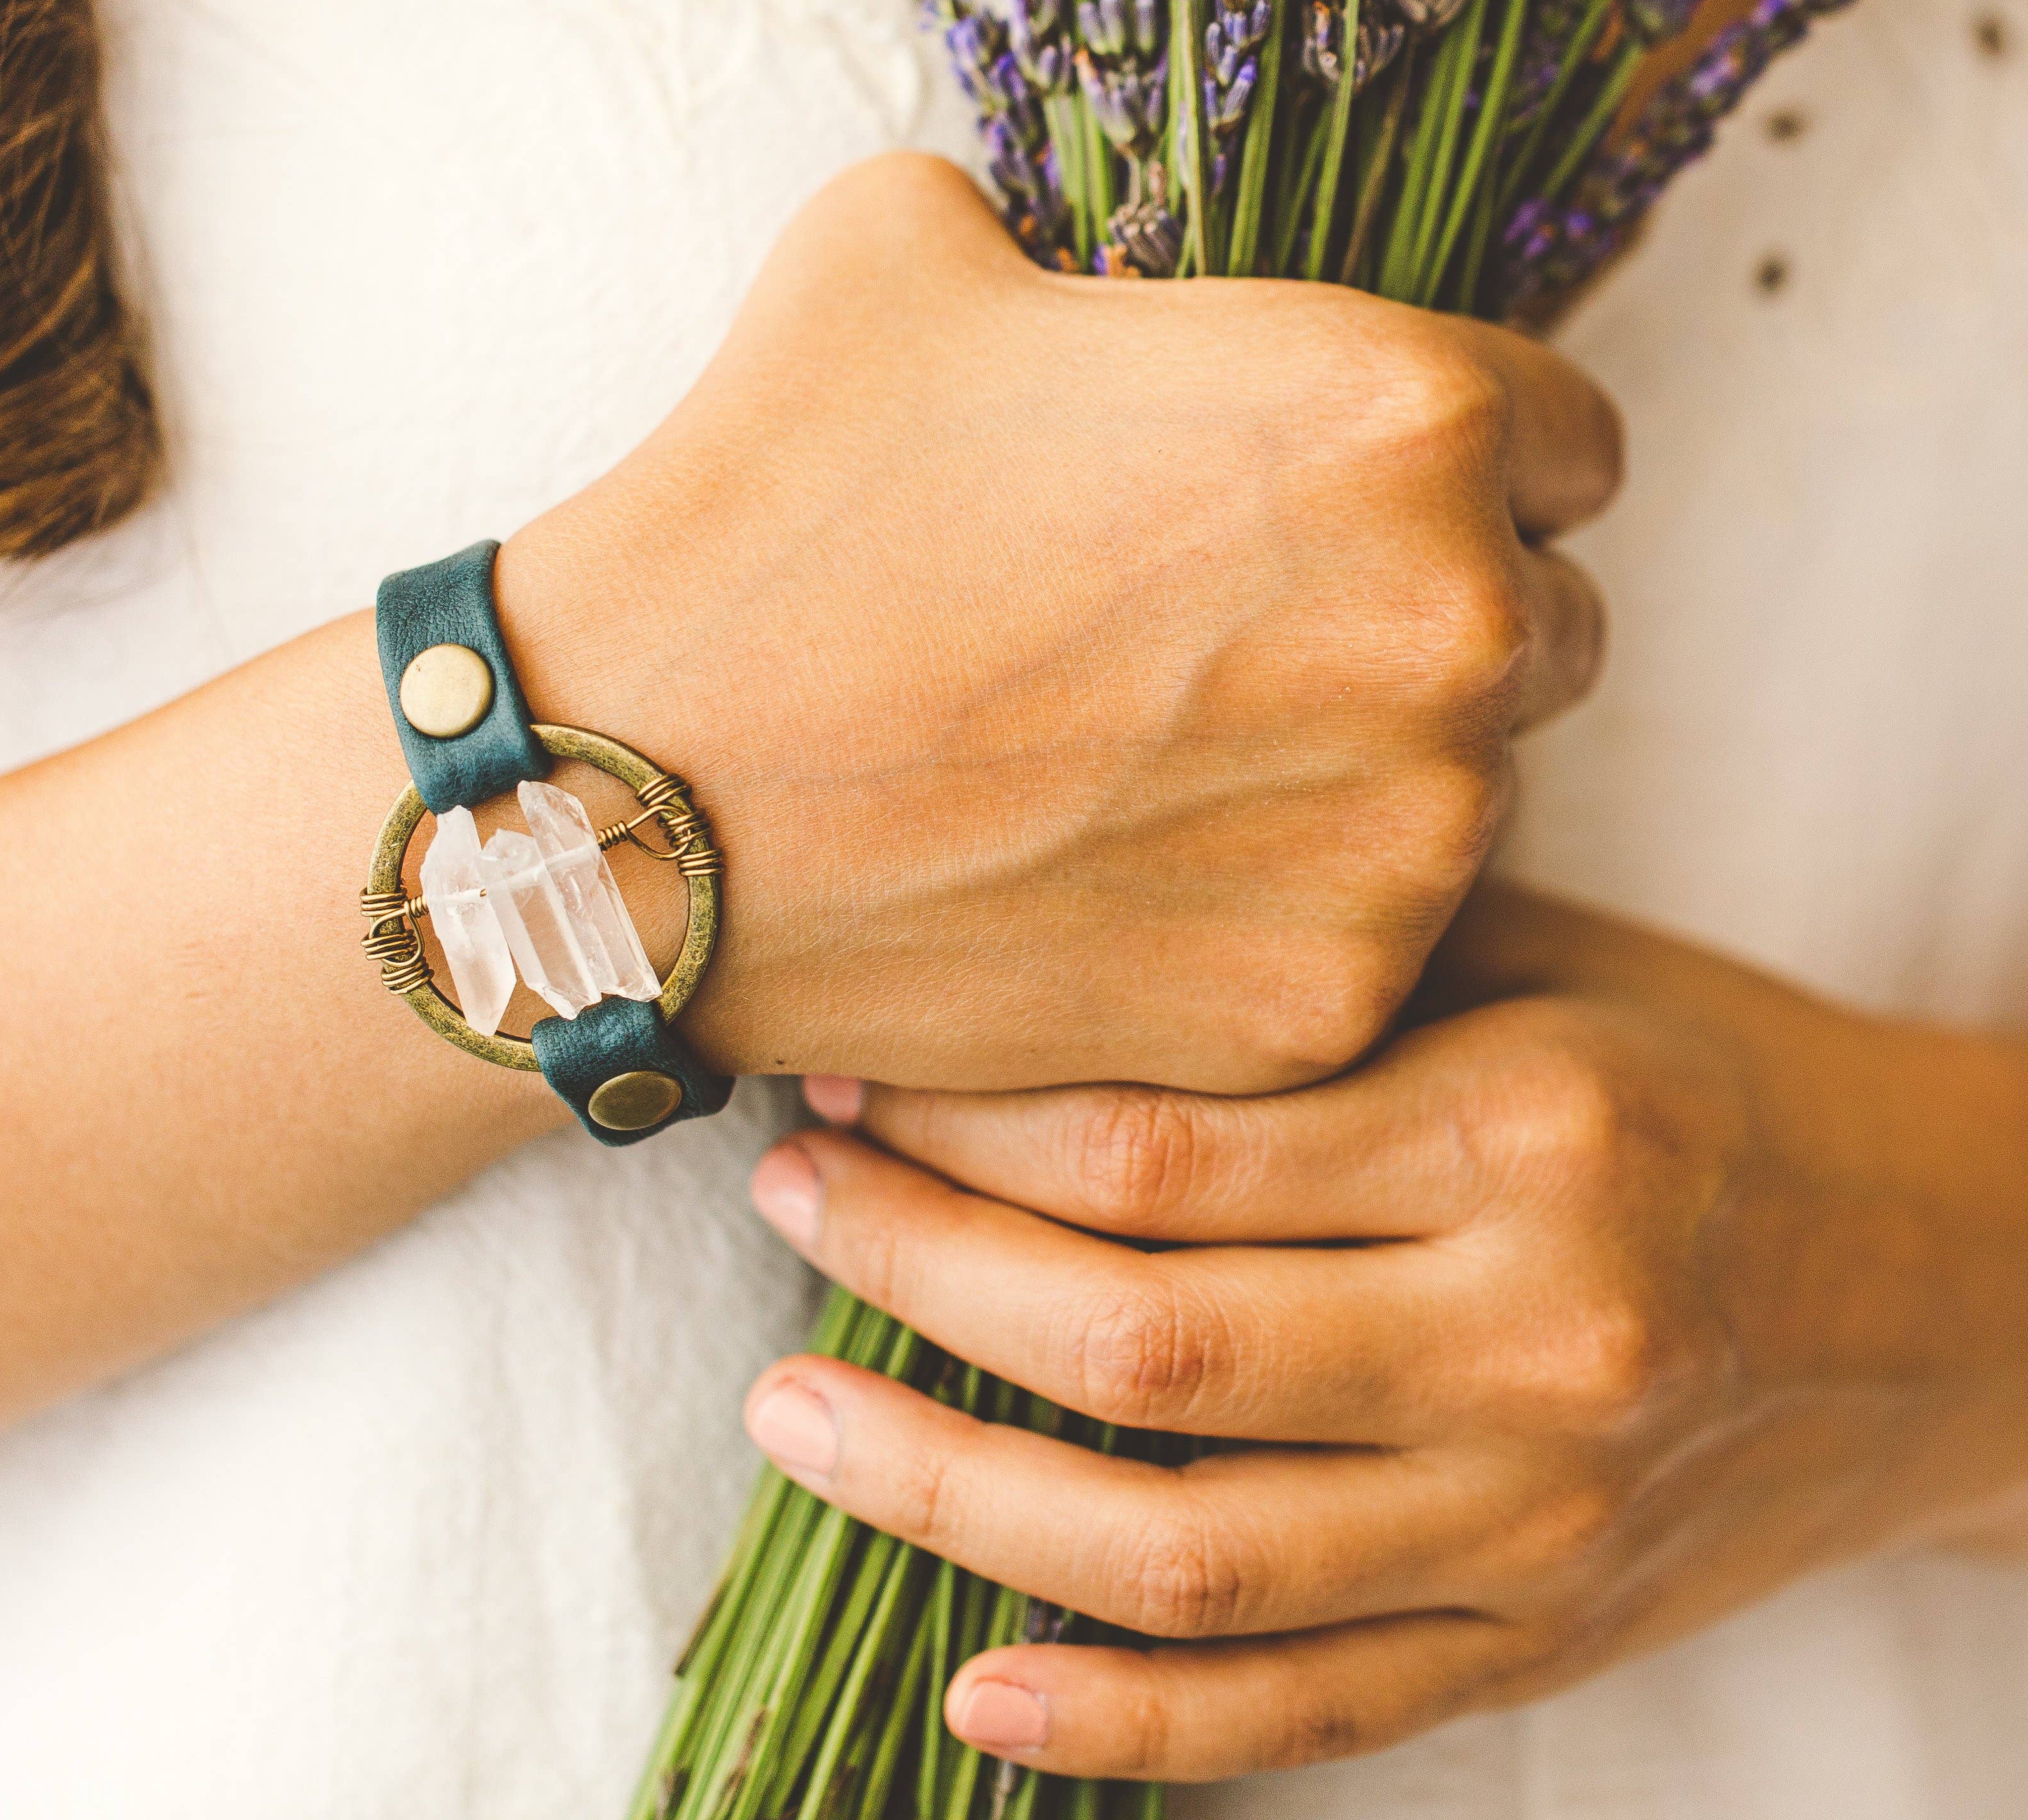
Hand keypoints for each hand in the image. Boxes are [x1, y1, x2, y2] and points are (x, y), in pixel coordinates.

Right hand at [498, 156, 1618, 1091]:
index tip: (1346, 497)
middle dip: (1422, 619)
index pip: (1567, 438)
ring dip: (1354, 772)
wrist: (644, 784)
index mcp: (1400, 410)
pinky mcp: (1318, 1006)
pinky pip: (1359, 939)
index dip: (1456, 457)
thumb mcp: (913, 246)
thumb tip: (1101, 291)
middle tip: (1238, 634)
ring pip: (1463, 796)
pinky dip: (1270, 913)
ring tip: (1152, 760)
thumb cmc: (778, 500)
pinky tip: (1117, 875)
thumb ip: (1082, 242)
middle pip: (1544, 623)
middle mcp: (1458, 631)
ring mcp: (1403, 844)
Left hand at [735, 887, 2027, 1779]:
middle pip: (1137, 1347)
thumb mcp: (1530, 967)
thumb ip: (1309, 977)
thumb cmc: (1698, 1073)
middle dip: (908, 1273)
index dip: (959, 1118)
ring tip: (793, 1409)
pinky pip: (1301, 1720)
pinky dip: (1121, 1728)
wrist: (1948, 1281)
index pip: (1156, 1150)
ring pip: (1179, 1560)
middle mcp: (1529, 1340)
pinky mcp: (1539, 1646)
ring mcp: (1533, 1527)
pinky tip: (969, 1685)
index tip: (850, 1071)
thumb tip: (1023, 979)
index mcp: (1522, 1133)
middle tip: (783, 1196)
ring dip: (948, 1498)